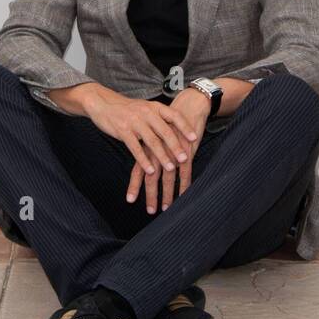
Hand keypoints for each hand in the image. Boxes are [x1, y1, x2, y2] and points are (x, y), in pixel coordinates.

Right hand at [83, 85, 200, 216]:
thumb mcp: (146, 108)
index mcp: (154, 107)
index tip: (194, 138)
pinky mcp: (123, 130)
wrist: (103, 102)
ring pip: (151, 141)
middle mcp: (146, 112)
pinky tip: (150, 170)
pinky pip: (135, 147)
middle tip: (185, 159)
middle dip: (176, 146)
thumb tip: (178, 130)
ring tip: (170, 168)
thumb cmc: (128, 109)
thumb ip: (160, 118)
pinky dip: (144, 160)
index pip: (174, 115)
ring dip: (162, 156)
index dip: (184, 127)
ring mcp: (134, 121)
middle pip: (164, 131)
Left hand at [125, 89, 210, 213]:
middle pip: (151, 176)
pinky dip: (184, 185)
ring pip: (168, 177)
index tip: (130, 200)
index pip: (138, 169)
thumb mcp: (157, 136)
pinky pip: (185, 171)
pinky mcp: (187, 150)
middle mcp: (158, 150)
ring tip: (165, 208)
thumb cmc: (171, 123)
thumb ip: (150, 151)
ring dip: (167, 194)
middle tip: (150, 212)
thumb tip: (145, 167)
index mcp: (148, 147)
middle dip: (151, 195)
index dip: (134, 185)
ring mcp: (172, 151)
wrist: (188, 106)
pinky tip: (184, 195)